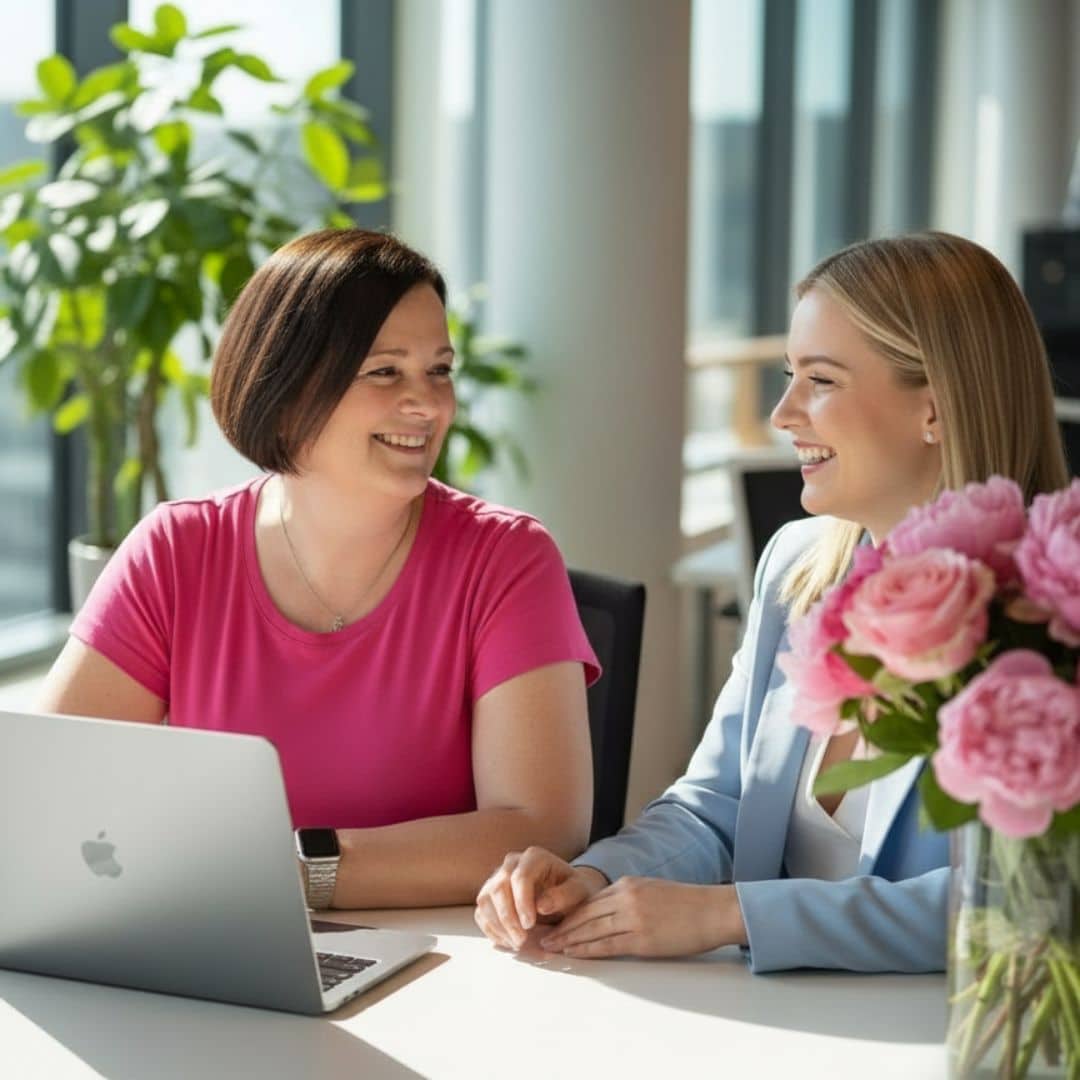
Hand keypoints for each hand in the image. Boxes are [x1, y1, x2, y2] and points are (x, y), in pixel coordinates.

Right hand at [474, 846, 608, 949]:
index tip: (530, 925)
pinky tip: (509, 943)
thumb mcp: (579, 892)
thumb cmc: (573, 891)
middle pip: (498, 889)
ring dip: (498, 927)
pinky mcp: (490, 895)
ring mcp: (497, 878)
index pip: (520, 877)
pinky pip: (482, 913)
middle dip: (508, 919)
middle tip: (521, 942)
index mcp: (534, 857)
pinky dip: (492, 931)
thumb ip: (564, 896)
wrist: (566, 895)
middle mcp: (512, 863)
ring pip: (485, 901)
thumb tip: (541, 906)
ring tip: (517, 946)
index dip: (522, 903)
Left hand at [537, 878, 746, 958]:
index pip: (589, 901)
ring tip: (550, 947)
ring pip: (591, 929)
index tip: (552, 922)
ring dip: (568, 940)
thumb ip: (628, 899)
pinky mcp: (642, 939)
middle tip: (540, 936)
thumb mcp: (651, 891)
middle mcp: (626, 898)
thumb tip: (607, 912)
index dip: (568, 913)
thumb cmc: (687, 903)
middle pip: (584, 914)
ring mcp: (633, 918)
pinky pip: (607, 945)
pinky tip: (574, 953)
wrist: (713, 910)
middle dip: (561, 927)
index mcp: (627, 885)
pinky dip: (587, 950)